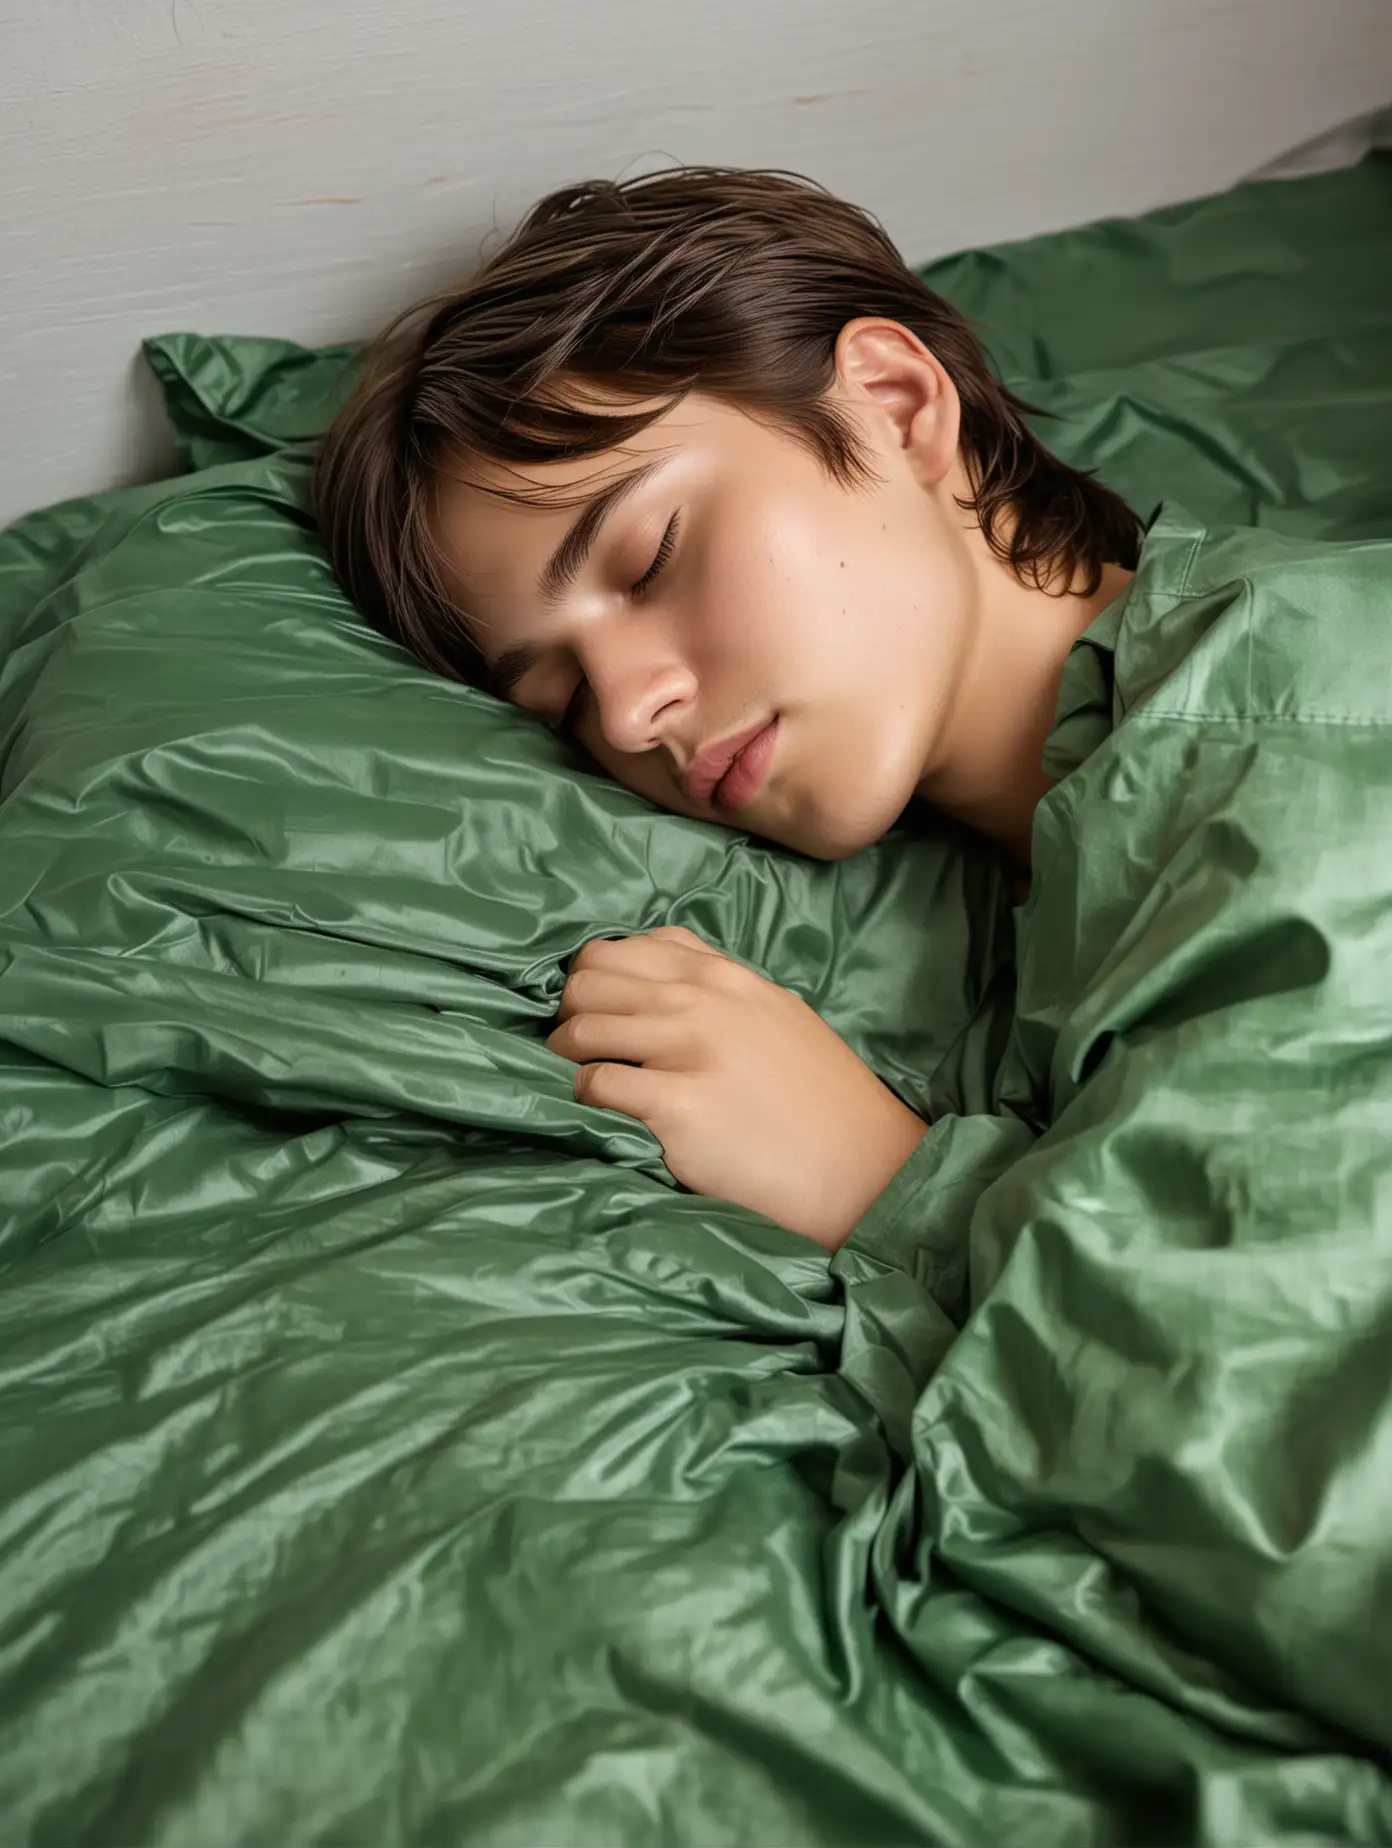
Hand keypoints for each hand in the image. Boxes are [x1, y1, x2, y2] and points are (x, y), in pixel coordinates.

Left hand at [548, 926, 926, 1248]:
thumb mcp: (775, 1016)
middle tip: (577, 1050)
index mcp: (724, 976)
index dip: (593, 980)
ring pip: (581, 1029)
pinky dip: (584, 1100)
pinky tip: (604, 1116)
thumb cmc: (820, 1101)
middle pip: (588, 981)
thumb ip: (718, 991)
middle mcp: (703, 1000)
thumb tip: (653, 979)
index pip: (622, 949)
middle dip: (569, 1014)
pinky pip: (595, 1085)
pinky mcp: (678, 1105)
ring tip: (579, 1082)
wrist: (863, 1169)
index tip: (596, 1012)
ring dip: (567, 1058)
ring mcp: (690, 1049)